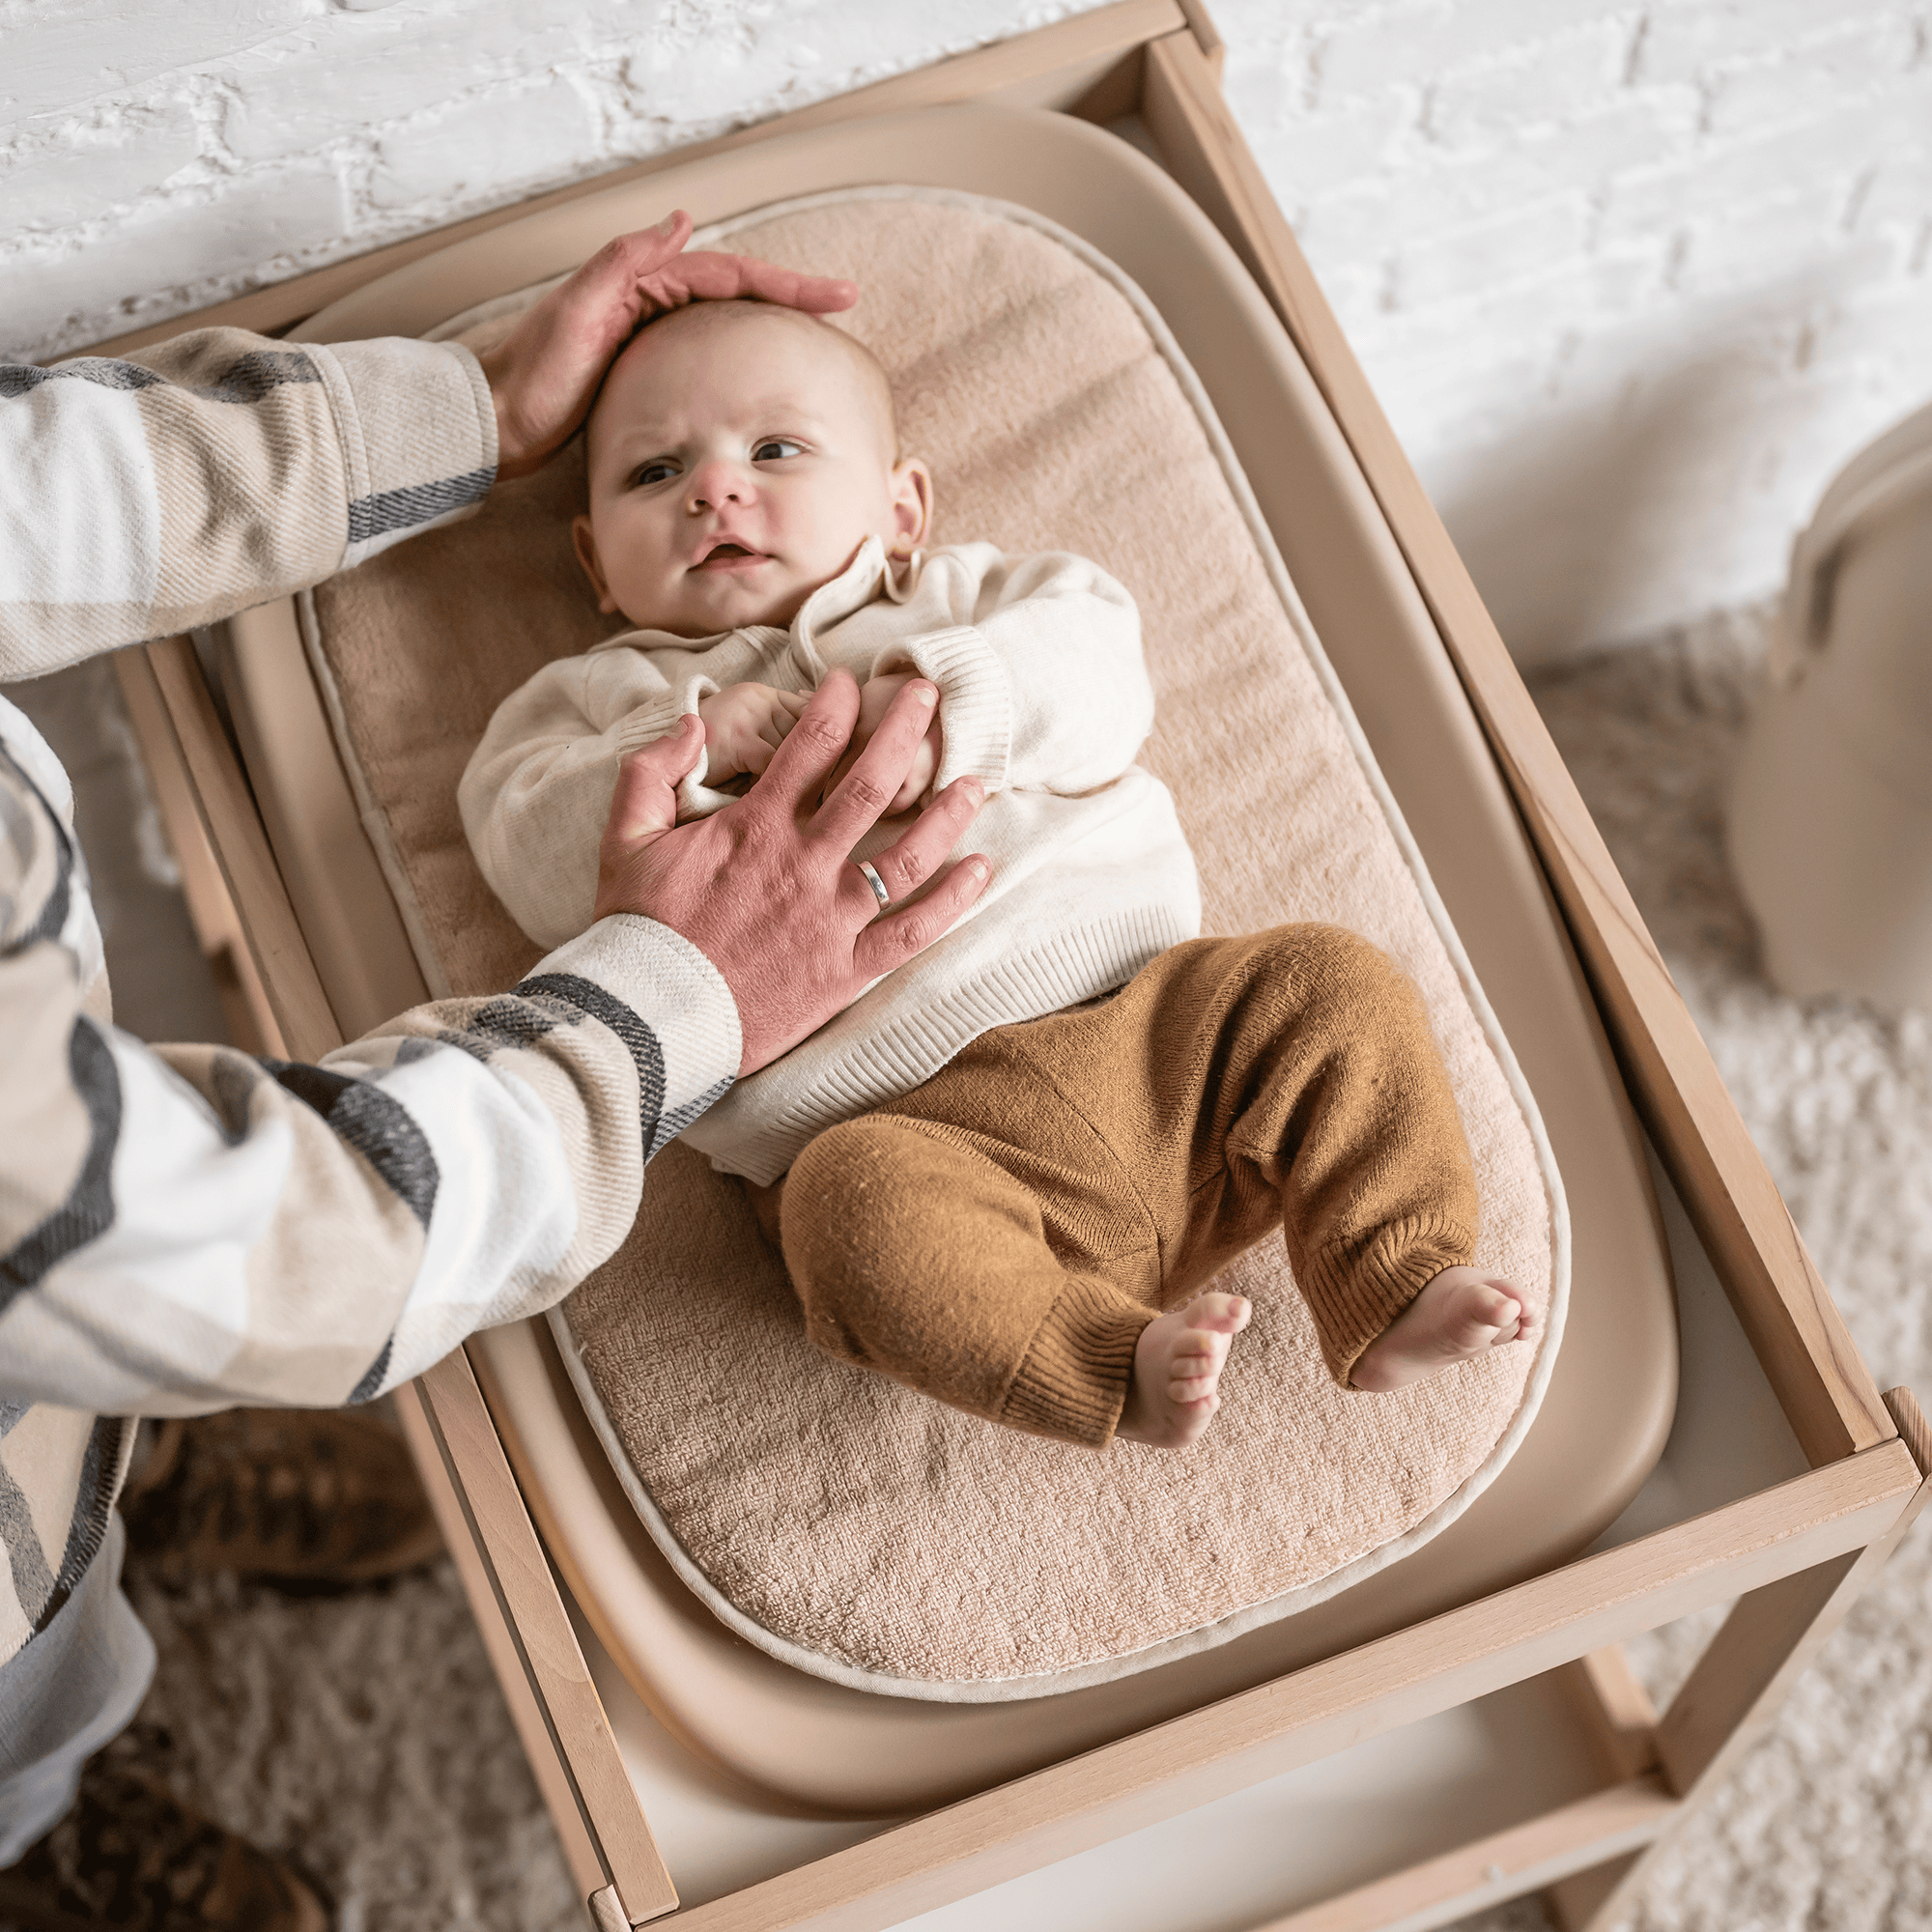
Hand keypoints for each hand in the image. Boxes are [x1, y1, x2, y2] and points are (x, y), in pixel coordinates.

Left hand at [477, 210, 857, 480]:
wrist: (500, 423)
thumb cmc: (533, 374)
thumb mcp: (577, 311)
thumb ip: (624, 261)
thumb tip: (681, 220)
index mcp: (642, 284)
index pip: (730, 274)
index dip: (785, 282)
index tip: (836, 295)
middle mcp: (650, 302)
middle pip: (737, 291)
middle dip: (792, 294)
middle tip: (844, 303)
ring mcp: (650, 337)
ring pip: (727, 321)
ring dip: (773, 322)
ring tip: (818, 332)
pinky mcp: (646, 372)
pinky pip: (709, 355)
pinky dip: (743, 355)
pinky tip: (763, 373)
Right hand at [595, 670, 990, 1073]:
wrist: (650, 1017)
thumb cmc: (636, 931)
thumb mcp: (624, 840)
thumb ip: (650, 773)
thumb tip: (690, 723)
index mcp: (754, 828)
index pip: (810, 747)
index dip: (838, 707)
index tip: (853, 685)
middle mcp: (802, 865)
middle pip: (870, 784)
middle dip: (905, 733)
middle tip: (929, 697)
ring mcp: (830, 917)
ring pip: (907, 855)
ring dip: (947, 814)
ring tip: (975, 782)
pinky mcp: (845, 969)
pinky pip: (913, 930)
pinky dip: (953, 900)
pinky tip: (980, 869)